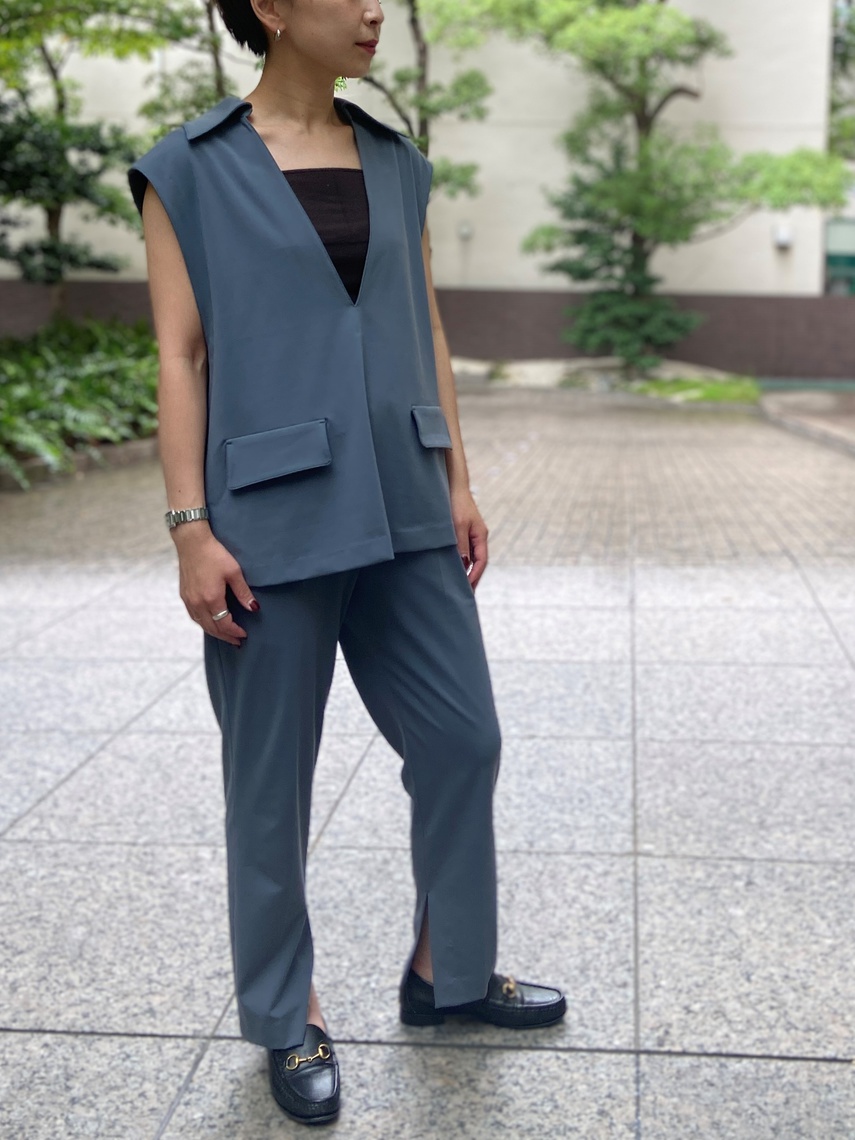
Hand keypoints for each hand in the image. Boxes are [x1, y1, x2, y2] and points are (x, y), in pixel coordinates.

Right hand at [173, 525, 257, 645]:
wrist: (192, 541)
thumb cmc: (214, 554)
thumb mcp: (234, 572)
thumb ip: (243, 593)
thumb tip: (253, 608)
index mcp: (211, 599)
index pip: (224, 624)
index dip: (235, 631)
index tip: (244, 635)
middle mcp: (197, 603)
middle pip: (212, 628)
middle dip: (225, 636)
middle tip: (237, 642)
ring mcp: (189, 599)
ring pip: (201, 624)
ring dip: (214, 632)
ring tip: (225, 635)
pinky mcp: (184, 594)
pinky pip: (194, 616)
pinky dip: (203, 623)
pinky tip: (210, 622)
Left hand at [450, 488, 488, 589]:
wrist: (452, 486)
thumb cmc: (456, 503)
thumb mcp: (458, 525)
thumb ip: (461, 544)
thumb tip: (464, 564)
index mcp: (481, 536)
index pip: (481, 561)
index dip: (475, 576)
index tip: (468, 589)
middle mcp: (478, 537)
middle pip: (478, 562)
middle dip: (472, 578)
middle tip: (465, 594)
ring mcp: (470, 535)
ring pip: (470, 557)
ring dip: (465, 571)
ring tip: (458, 586)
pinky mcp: (462, 532)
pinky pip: (463, 551)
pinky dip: (459, 562)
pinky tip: (452, 569)